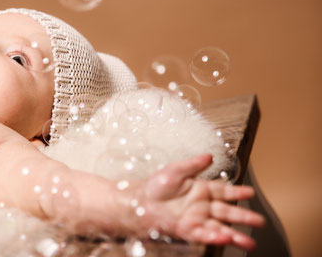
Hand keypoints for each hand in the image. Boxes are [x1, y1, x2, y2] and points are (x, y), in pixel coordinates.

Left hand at [138, 154, 264, 249]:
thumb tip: (209, 155)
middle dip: (243, 217)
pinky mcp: (187, 230)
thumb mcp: (175, 170)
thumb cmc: (155, 186)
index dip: (237, 192)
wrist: (139, 202)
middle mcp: (201, 206)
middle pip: (227, 212)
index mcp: (201, 190)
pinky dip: (214, 237)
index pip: (224, 191)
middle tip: (259, 221)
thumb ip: (193, 164)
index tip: (251, 192)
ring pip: (219, 228)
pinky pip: (203, 235)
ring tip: (249, 242)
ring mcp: (196, 219)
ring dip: (234, 235)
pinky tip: (224, 238)